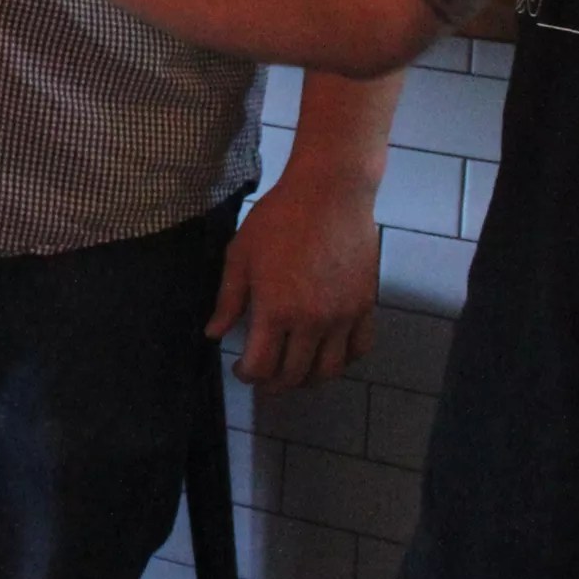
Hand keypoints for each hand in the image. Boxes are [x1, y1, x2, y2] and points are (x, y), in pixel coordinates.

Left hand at [208, 167, 379, 388]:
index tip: (240, 369)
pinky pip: (359, 349)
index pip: (261, 365)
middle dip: (274, 384)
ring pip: (329, 370)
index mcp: (275, 311)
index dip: (247, 375)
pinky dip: (344, 360)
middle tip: (264, 378)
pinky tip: (328, 353)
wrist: (330, 194)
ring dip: (309, 380)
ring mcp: (343, 317)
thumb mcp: (241, 255)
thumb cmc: (278, 219)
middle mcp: (311, 323)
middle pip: (294, 374)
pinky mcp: (365, 306)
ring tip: (295, 373)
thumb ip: (228, 300)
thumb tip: (213, 334)